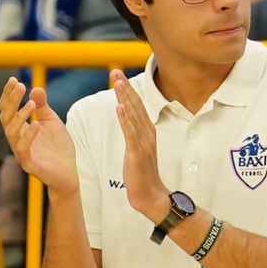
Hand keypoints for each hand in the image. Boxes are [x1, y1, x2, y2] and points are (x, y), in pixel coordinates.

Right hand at [0, 76, 79, 191]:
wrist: (68, 173)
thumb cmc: (57, 147)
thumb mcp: (51, 122)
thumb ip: (43, 107)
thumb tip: (36, 89)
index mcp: (19, 128)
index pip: (7, 109)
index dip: (8, 95)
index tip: (14, 80)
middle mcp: (16, 139)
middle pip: (6, 118)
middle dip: (11, 101)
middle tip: (20, 86)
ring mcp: (21, 152)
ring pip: (11, 133)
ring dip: (19, 117)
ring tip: (30, 105)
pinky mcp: (29, 164)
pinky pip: (23, 150)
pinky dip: (28, 136)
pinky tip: (36, 125)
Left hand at [111, 72, 168, 222]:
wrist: (151, 195)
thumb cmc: (142, 174)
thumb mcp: (138, 148)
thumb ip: (134, 132)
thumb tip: (126, 119)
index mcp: (147, 131)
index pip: (136, 106)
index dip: (127, 90)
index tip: (118, 75)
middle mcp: (147, 133)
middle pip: (135, 105)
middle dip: (125, 88)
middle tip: (115, 72)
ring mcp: (143, 143)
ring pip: (132, 115)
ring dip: (124, 97)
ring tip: (117, 82)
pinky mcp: (137, 153)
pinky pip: (130, 133)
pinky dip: (125, 119)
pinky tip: (119, 107)